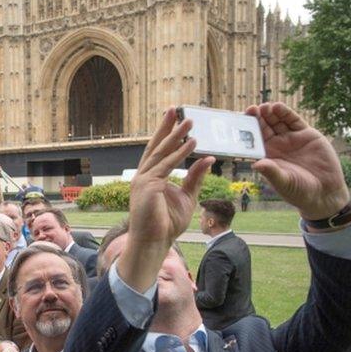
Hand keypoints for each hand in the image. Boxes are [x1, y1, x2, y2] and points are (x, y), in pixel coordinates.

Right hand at [118, 108, 212, 290]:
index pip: (158, 151)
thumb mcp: (187, 196)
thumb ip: (195, 177)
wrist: (153, 242)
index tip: (174, 118)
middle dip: (167, 127)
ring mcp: (143, 180)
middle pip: (156, 146)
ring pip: (161, 153)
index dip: (166, 133)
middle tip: (176, 109)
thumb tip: (207, 158)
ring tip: (189, 122)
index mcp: (149, 177)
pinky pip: (166, 166)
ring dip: (176, 136)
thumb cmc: (167, 224)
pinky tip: (191, 144)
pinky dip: (179, 154)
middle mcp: (143, 175)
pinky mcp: (148, 186)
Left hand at [249, 103, 349, 220]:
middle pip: (264, 127)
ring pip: (278, 122)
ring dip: (270, 113)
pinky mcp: (307, 135)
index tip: (241, 124)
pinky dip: (286, 114)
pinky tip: (279, 107)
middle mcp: (277, 145)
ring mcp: (292, 139)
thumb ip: (271, 172)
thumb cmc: (299, 191)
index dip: (248, 131)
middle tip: (251, 109)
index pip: (254, 140)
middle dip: (258, 118)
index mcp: (267, 156)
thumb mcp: (284, 182)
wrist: (325, 192)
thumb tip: (255, 165)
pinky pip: (294, 121)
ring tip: (264, 107)